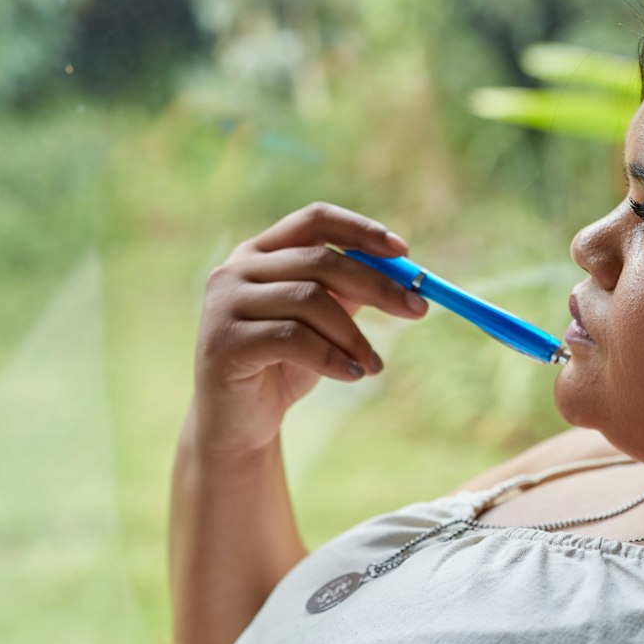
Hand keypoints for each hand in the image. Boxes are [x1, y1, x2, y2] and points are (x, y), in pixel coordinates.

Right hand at [193, 201, 427, 456]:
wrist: (238, 423)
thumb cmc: (281, 368)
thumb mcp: (321, 324)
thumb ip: (346, 294)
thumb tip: (401, 276)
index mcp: (260, 253)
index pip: (314, 220)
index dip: (361, 230)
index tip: (404, 252)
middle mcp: (236, 269)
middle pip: (319, 260)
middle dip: (376, 285)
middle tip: (418, 310)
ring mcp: (226, 303)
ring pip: (309, 300)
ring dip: (354, 335)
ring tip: (373, 366)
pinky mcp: (226, 341)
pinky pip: (293, 338)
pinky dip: (332, 357)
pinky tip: (351, 376)